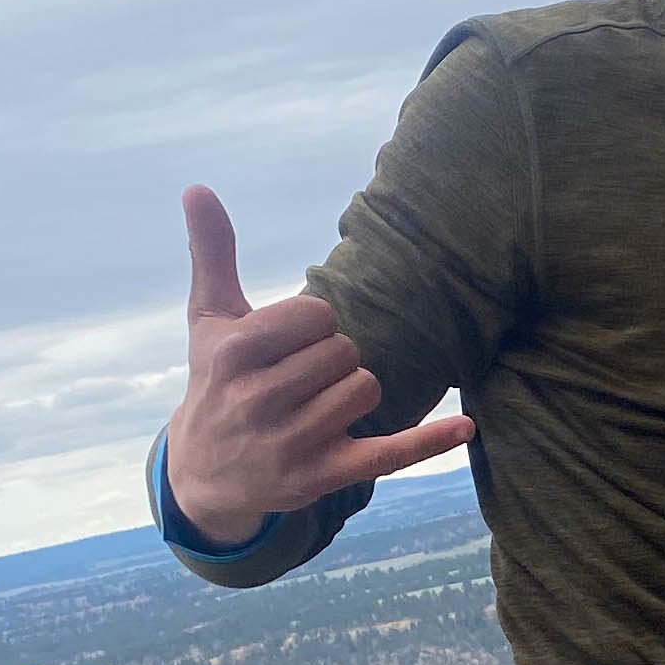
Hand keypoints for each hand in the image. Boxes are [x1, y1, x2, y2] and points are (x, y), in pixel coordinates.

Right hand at [161, 187, 473, 547]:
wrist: (204, 475)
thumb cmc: (216, 381)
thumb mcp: (209, 319)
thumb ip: (212, 252)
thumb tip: (197, 186)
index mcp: (234, 354)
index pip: (318, 315)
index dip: (314, 324)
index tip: (289, 343)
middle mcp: (258, 401)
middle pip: (345, 351)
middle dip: (332, 358)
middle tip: (301, 378)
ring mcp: (290, 443)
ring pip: (365, 389)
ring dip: (352, 390)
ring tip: (316, 405)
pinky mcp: (321, 477)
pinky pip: (388, 453)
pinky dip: (429, 441)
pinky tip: (466, 425)